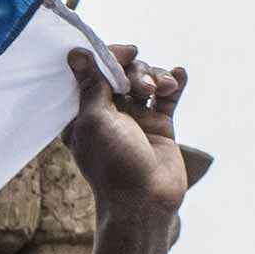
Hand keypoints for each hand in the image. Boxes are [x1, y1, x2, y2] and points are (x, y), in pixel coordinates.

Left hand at [64, 46, 187, 223]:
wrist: (144, 200)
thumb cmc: (113, 164)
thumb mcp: (94, 121)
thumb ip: (91, 86)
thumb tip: (76, 54)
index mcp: (83, 115)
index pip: (94, 73)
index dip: (110, 57)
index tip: (126, 52)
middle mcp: (108, 115)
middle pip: (123, 73)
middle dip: (136, 72)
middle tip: (143, 88)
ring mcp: (136, 119)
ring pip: (147, 81)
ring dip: (156, 77)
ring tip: (161, 91)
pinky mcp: (160, 125)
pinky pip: (169, 95)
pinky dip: (174, 81)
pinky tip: (178, 76)